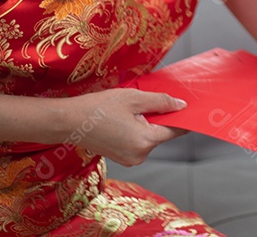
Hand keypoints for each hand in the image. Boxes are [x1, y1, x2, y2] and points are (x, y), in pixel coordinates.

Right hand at [63, 88, 187, 166]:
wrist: (69, 122)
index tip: (187, 107)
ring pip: (149, 137)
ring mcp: (130, 159)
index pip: (174, 130)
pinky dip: (137, 130)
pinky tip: (122, 119)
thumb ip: (161, 102)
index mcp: (145, 141)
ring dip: (146, 123)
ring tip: (127, 110)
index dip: (182, 117)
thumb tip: (181, 105)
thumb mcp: (133, 98)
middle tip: (144, 101)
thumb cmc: (98, 108)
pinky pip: (138, 141)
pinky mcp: (122, 158)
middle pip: (161, 133)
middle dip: (158, 117)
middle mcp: (140, 155)